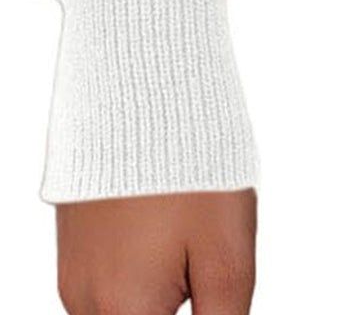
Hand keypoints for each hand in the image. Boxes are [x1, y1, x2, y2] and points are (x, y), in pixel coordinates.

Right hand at [56, 191, 255, 314]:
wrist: (140, 94)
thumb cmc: (190, 171)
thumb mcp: (228, 257)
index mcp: (124, 312)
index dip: (193, 313)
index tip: (204, 287)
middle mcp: (85, 303)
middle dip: (172, 305)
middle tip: (198, 262)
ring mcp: (73, 276)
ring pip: (120, 312)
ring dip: (156, 300)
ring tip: (186, 244)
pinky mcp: (72, 250)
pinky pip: (104, 289)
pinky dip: (136, 281)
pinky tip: (164, 239)